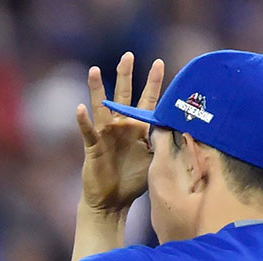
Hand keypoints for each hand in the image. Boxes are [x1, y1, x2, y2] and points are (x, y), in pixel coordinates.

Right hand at [75, 52, 164, 213]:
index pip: (148, 102)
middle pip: (124, 96)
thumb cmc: (133, 182)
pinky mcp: (93, 147)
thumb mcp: (154, 161)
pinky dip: (83, 120)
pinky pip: (87, 131)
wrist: (112, 202)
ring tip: (95, 70)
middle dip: (126, 75)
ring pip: (101, 107)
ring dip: (98, 89)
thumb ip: (164, 144)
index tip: (160, 62)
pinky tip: (80, 107)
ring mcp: (105, 135)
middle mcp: (121, 126)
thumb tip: (182, 129)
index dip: (153, 83)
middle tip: (128, 55)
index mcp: (138, 129)